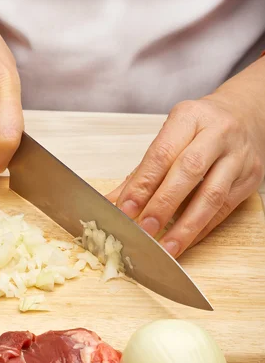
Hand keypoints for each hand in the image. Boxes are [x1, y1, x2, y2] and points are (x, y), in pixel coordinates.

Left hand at [108, 67, 264, 256]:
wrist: (246, 114)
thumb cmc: (200, 129)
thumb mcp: (170, 137)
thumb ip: (141, 172)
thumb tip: (112, 202)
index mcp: (189, 118)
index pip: (162, 153)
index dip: (143, 184)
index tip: (125, 209)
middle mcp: (218, 133)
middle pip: (189, 171)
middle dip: (163, 204)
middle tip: (144, 229)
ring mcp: (238, 156)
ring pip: (212, 195)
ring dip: (186, 226)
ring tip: (166, 248)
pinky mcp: (250, 179)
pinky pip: (224, 210)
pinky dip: (202, 229)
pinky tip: (186, 242)